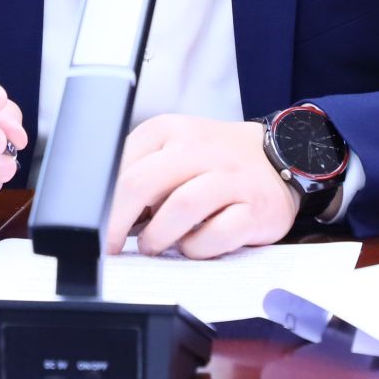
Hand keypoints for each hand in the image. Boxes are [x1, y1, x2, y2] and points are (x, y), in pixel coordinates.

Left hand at [104, 115, 298, 259]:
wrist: (282, 157)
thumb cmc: (216, 161)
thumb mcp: (174, 148)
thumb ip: (141, 169)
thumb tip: (106, 211)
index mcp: (171, 130)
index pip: (122, 162)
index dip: (103, 201)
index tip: (96, 225)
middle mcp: (201, 149)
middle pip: (143, 183)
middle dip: (118, 222)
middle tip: (112, 245)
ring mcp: (231, 178)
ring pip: (180, 208)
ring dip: (158, 236)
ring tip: (154, 246)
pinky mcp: (255, 209)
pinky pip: (217, 234)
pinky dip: (197, 248)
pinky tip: (193, 247)